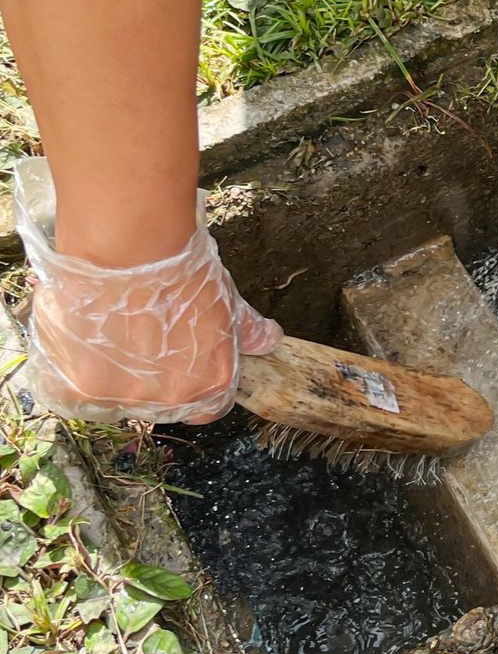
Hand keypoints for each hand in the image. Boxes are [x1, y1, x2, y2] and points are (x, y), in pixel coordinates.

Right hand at [15, 159, 281, 425]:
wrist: (130, 245)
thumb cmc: (181, 267)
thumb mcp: (226, 298)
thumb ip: (246, 328)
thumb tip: (269, 340)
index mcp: (212, 384)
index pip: (207, 408)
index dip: (194, 384)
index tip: (179, 362)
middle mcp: (171, 400)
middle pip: (159, 405)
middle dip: (151, 377)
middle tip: (138, 337)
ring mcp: (123, 397)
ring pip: (113, 398)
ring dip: (109, 373)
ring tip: (106, 331)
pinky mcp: (78, 386)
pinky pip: (71, 395)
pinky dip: (72, 372)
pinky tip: (78, 341)